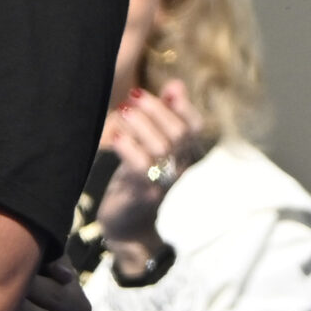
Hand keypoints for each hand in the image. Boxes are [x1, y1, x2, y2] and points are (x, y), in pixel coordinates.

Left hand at [96, 80, 209, 266]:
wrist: (126, 226)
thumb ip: (163, 119)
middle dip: (156, 110)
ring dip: (140, 125)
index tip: (169, 88)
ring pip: (162, 147)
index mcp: (184, 156)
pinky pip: (140, 165)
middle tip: (132, 97)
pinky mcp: (143, 194)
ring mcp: (163, 183)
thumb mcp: (150, 147)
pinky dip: (127, 146)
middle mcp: (179, 170)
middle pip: (179, 133)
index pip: (197, 128)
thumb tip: (176, 84)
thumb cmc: (136, 181)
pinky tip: (114, 137)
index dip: (185, 106)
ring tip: (121, 112)